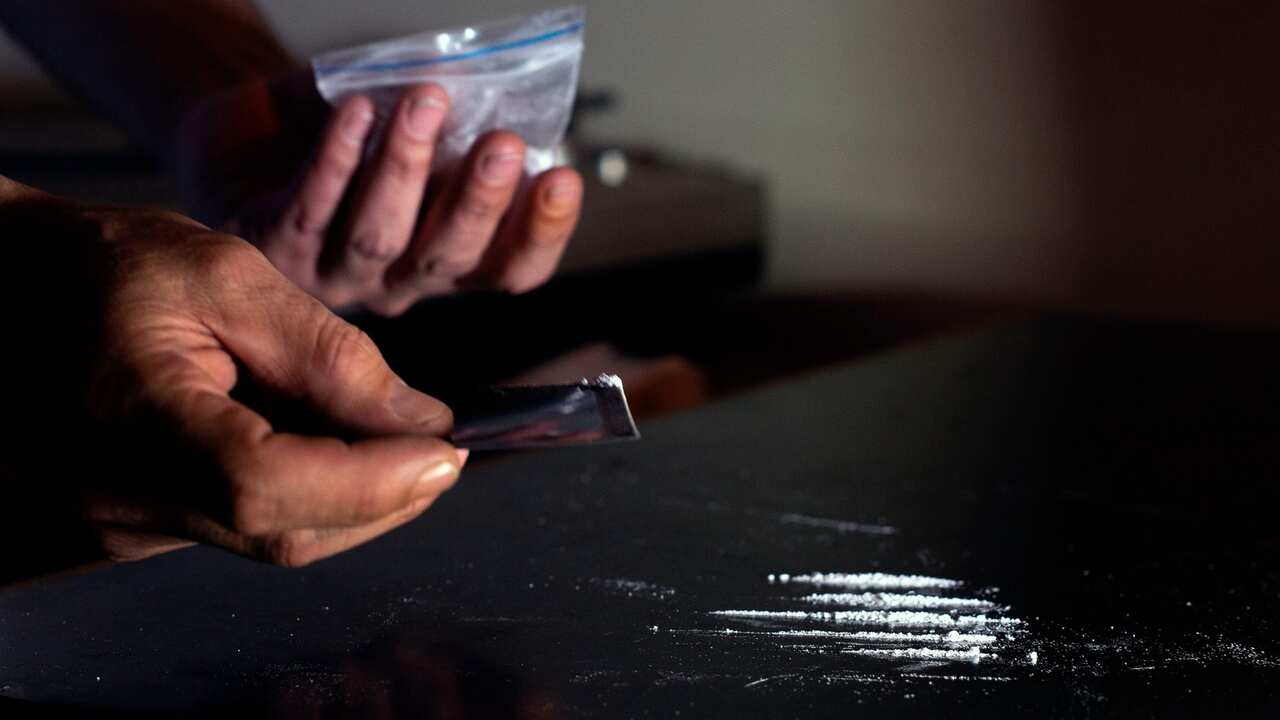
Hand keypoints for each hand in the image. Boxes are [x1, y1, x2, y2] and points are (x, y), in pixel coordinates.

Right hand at [1, 183, 464, 571]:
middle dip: (384, 498)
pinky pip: (247, 530)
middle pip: (284, 533)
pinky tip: (329, 447)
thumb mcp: (230, 274)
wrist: (16, 291)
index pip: (264, 485)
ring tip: (389, 439)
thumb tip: (422, 423)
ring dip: (356, 500)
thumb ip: (330, 353)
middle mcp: (117, 493)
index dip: (370, 482)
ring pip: (274, 541)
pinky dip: (312, 498)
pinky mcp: (140, 527)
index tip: (446, 451)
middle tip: (440, 448)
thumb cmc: (114, 267)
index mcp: (131, 413)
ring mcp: (123, 522)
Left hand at [179, 71, 583, 315]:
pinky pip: (309, 210)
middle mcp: (396, 282)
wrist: (236, 149)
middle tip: (504, 143)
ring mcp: (333, 274)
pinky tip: (355, 111)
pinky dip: (335, 160)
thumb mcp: (406, 137)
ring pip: (379, 236)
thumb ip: (449, 127)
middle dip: (480, 200)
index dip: (540, 234)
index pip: (508, 270)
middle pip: (449, 258)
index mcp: (444, 261)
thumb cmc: (338, 140)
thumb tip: (488, 82)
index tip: (563, 177)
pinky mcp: (273, 250)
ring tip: (425, 101)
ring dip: (406, 168)